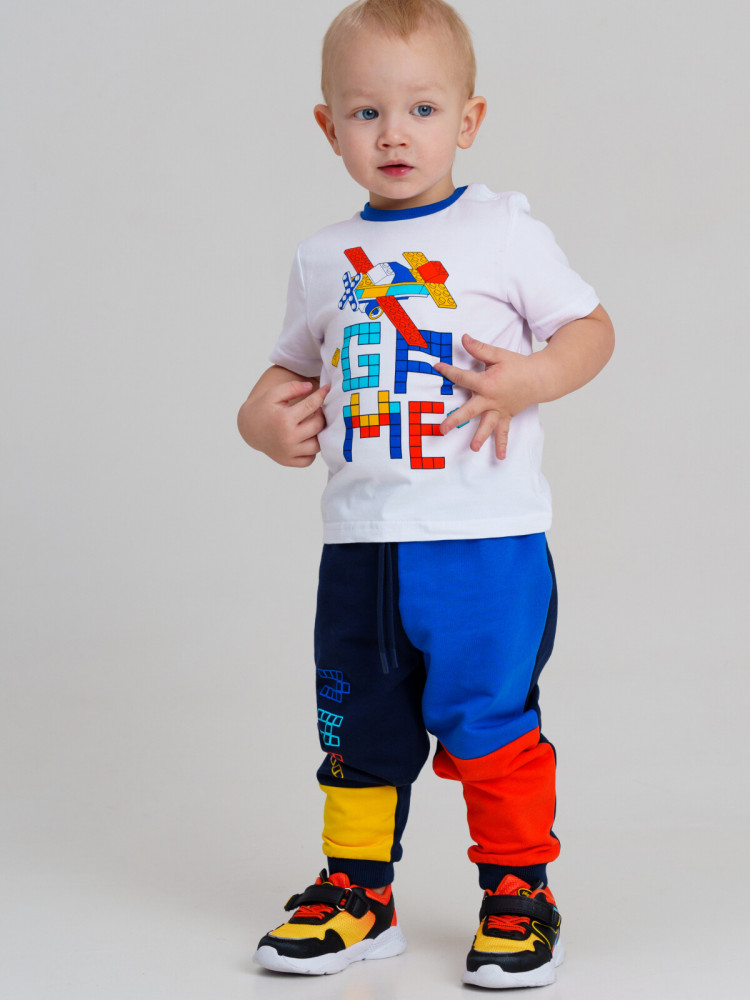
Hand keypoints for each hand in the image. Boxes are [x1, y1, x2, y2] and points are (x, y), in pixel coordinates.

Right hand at [239, 380, 329, 466]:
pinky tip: (306, 440)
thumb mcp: (274, 393)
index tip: (327, 388)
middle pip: (318, 426)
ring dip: (319, 434)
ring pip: (317, 446)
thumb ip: (292, 387)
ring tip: (313, 425)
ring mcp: (288, 452)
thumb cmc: (264, 408)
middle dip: (321, 415)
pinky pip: (309, 460)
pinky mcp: (288, 461)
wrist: (250, 428)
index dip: (321, 395)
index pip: (312, 405)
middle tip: (317, 410)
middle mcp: (287, 438)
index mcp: (284, 419)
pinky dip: (311, 451)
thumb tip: (310, 387)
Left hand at [434, 335, 536, 459]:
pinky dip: (503, 444)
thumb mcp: (498, 355)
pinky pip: (504, 432)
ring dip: (480, 437)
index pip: (463, 378)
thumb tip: (463, 339)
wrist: (540, 377)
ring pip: (487, 426)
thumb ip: (480, 349)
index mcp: (487, 383)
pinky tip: (500, 457)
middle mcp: (491, 400)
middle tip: (442, 429)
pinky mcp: (506, 416)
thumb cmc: (519, 366)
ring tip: (473, 448)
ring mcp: (499, 410)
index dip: (449, 371)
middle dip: (455, 420)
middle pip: (470, 411)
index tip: (438, 367)